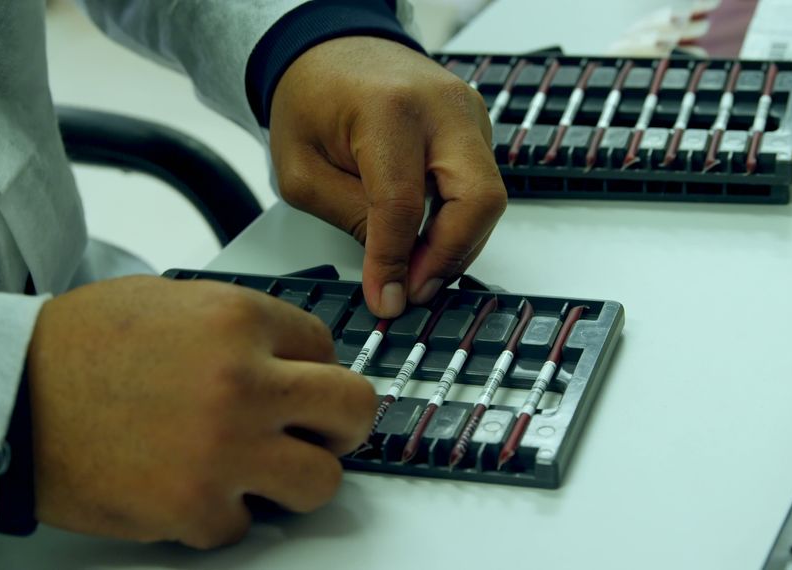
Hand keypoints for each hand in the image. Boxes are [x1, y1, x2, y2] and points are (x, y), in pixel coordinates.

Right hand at [26, 276, 374, 548]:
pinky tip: (192, 487)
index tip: (299, 385)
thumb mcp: (174, 300)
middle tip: (321, 432)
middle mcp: (244, 382)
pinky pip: (249, 526)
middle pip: (353, 409)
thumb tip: (293, 356)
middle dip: (343, 424)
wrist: (9, 396)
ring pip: (323, 482)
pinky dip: (225, 513)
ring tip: (261, 469)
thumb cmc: (80, 346)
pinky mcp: (195, 508)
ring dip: (297, 478)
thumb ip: (241, 324)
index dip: (314, 370)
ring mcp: (224, 450)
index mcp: (240, 320)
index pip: (328, 349)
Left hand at [269, 36, 506, 317]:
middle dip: (449, 256)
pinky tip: (425, 236)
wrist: (331, 52)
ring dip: (456, 243)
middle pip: (477, 199)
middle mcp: (441, 106)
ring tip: (414, 268)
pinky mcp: (477, 126)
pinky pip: (481, 186)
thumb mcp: (303, 171)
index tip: (387, 299)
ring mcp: (468, 113)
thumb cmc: (311, 100)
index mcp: (388, 109)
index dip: (396, 262)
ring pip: (488, 199)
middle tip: (415, 288)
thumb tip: (393, 275)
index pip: (404, 203)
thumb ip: (352, 220)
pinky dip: (458, 221)